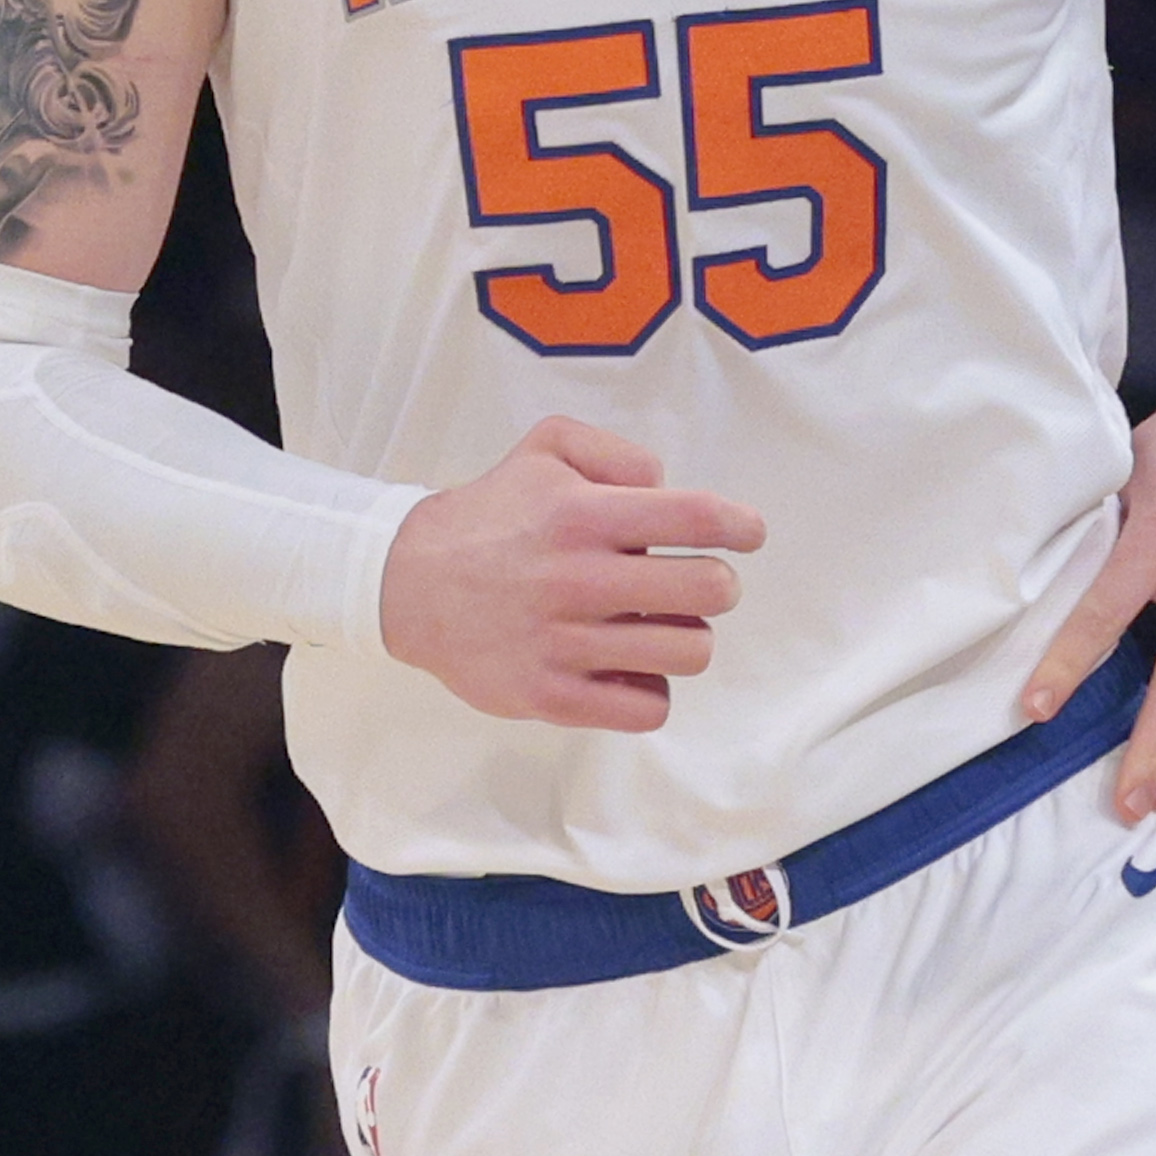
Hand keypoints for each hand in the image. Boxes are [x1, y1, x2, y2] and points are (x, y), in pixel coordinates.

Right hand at [378, 420, 764, 731]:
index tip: (748, 534)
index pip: (696, 518)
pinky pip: (646, 708)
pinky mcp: (550, 696)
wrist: (407, 584)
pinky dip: (652, 690)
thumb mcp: (545, 448)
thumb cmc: (492, 515)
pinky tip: (632, 669)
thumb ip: (618, 454)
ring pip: (688, 652)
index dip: (741, 526)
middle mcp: (578, 579)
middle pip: (708, 590)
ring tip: (660, 627)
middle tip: (700, 584)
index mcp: (582, 515)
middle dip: (718, 584)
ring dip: (687, 637)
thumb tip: (669, 489)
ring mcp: (564, 644)